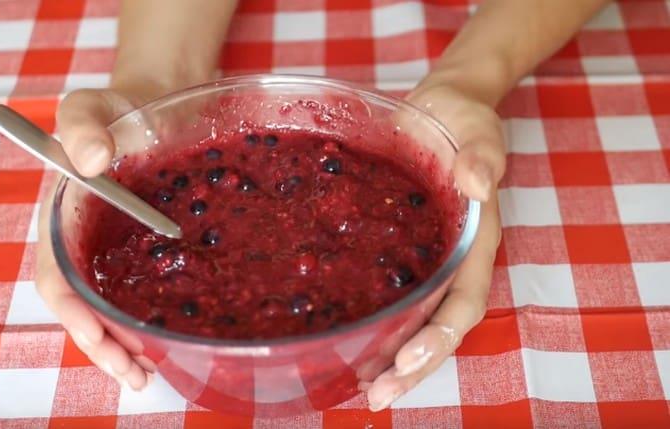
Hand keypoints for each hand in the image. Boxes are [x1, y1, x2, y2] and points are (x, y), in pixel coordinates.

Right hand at [36, 87, 156, 389]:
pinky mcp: (150, 250)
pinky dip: (148, 321)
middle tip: (136, 374)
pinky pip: (144, 292)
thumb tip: (94, 160)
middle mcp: (86, 244)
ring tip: (149, 373)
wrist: (155, 106)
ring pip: (113, 307)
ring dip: (126, 344)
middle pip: (85, 307)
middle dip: (105, 345)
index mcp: (64, 219)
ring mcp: (118, 250)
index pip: (58, 278)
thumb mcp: (92, 106)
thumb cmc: (117, 110)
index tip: (101, 338)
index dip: (75, 313)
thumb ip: (82, 125)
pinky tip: (165, 341)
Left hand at [364, 84, 504, 410]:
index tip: (408, 361)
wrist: (437, 108)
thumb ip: (482, 155)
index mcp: (473, 243)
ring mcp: (418, 258)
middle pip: (434, 327)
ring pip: (408, 318)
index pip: (464, 305)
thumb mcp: (478, 128)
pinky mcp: (388, 248)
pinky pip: (382, 291)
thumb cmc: (463, 119)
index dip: (440, 339)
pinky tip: (339, 335)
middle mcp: (447, 261)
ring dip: (386, 354)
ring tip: (355, 384)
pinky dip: (368, 320)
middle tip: (374, 395)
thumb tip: (476, 184)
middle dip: (409, 365)